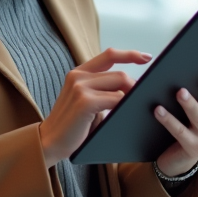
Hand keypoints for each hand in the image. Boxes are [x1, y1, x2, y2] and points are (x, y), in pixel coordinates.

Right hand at [40, 48, 151, 167]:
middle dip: (134, 86)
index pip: (109, 55)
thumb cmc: (72, 125)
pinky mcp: (85, 101)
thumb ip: (102, 90)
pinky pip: (116, 99)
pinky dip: (124, 106)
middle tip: (141, 100)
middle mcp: (78, 76)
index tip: (147, 57)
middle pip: (119, 73)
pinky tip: (125, 114)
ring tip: (134, 108)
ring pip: (120, 83)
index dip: (130, 54)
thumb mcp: (86, 101)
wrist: (50, 142)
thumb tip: (130, 87)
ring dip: (131, 96)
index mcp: (79, 73)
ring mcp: (80, 87)